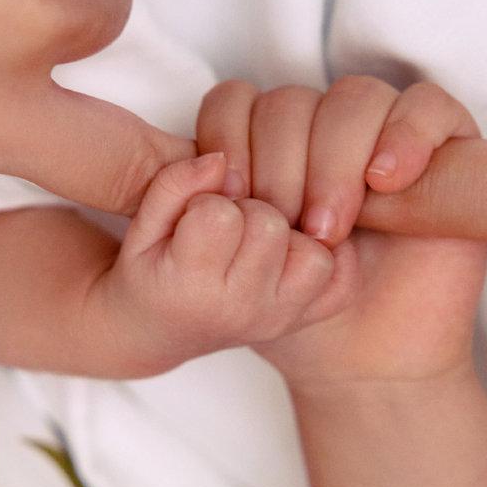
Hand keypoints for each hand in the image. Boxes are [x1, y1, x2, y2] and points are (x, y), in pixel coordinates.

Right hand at [92, 153, 338, 375]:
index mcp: (192, 286)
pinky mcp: (306, 318)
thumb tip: (220, 158)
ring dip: (290, 236)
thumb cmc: (152, 271)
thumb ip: (174, 185)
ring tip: (261, 238)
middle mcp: (242, 309)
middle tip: (230, 221)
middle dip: (250, 210)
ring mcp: (280, 317)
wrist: (163, 328)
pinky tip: (293, 248)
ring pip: (314, 254)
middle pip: (271, 227)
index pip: (221, 213)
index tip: (197, 210)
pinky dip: (328, 257)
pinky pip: (342, 278)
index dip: (209, 197)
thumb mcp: (144, 226)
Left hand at [197, 78, 486, 386]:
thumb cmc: (295, 310)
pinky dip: (407, 132)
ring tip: (333, 227)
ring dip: (335, 159)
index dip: (229, 141)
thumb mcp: (231, 262)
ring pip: (354, 98)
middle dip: (283, 165)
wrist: (364, 363)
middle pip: (291, 100)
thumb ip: (208, 209)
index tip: (235, 200)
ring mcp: (381, 136)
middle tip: (294, 230)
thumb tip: (199, 163)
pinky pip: (429, 106)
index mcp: (266, 146)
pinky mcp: (445, 150)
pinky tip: (386, 178)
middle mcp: (321, 132)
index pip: (234, 102)